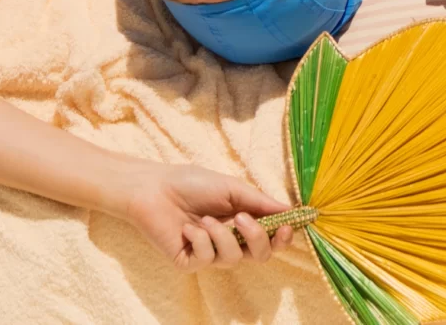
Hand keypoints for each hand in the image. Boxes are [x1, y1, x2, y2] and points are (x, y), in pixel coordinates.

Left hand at [119, 163, 295, 271]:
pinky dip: (199, 240)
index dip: (283, 237)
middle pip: (260, 255)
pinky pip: (206, 259)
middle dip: (256, 238)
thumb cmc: (192, 184)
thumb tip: (290, 210)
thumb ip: (260, 202)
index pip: (272, 238)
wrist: (154, 189)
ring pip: (233, 259)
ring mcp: (210, 253)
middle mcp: (231, 240)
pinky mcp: (190, 262)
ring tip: (204, 219)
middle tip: (241, 219)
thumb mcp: (232, 188)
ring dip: (221, 236)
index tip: (285, 226)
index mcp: (244, 221)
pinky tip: (187, 228)